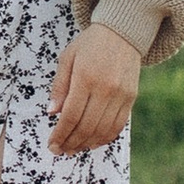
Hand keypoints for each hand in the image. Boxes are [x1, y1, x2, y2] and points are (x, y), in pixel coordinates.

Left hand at [48, 25, 139, 156]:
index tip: (51, 144)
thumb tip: (52, 112)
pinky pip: (118, 125)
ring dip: (86, 144)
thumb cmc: (90, 45)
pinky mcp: (131, 98)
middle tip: (59, 150)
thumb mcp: (67, 58)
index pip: (71, 115)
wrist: (122, 33)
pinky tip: (92, 142)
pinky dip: (104, 138)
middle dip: (71, 143)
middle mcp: (105, 88)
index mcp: (85, 77)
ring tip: (73, 149)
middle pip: (86, 126)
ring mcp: (121, 94)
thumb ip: (59, 86)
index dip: (60, 134)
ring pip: (103, 130)